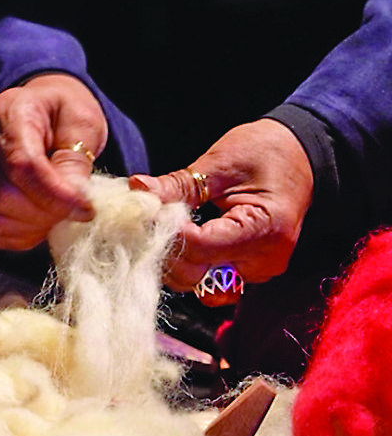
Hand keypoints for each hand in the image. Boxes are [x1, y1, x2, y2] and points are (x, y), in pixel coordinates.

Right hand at [0, 73, 107, 249]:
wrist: (38, 109)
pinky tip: (36, 221)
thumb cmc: (61, 114)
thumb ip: (76, 160)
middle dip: (46, 214)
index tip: (85, 209)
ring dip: (31, 227)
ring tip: (55, 213)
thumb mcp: (82, 124)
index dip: (55, 195)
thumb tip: (73, 201)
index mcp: (7, 113)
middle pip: (3, 195)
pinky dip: (16, 236)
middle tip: (74, 212)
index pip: (22, 165)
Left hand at [128, 118, 312, 290]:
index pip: (197, 247)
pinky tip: (182, 239)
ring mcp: (258, 271)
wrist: (299, 155)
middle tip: (152, 218)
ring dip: (175, 259)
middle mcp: (264, 260)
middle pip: (194, 274)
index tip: (149, 210)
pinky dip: (191, 264)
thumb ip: (177, 185)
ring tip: (166, 226)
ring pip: (198, 282)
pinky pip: (210, 280)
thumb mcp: (218, 164)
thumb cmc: (264, 153)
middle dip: (166, 248)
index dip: (165, 231)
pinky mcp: (249, 272)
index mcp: (264, 230)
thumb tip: (137, 188)